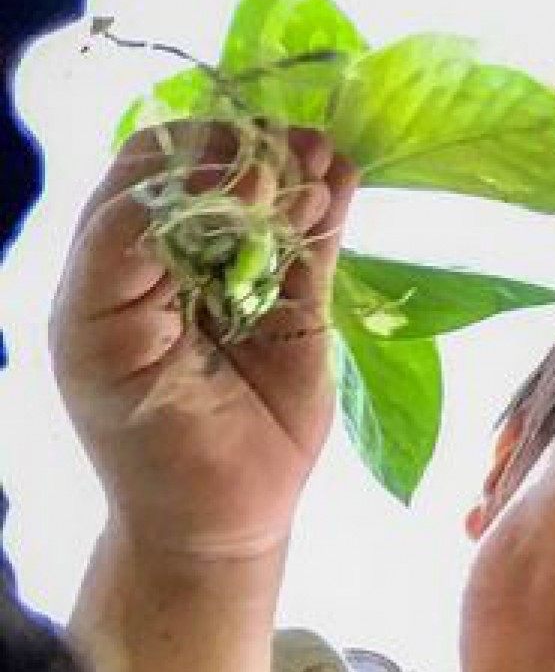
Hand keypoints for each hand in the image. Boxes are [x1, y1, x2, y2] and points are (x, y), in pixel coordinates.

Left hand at [50, 119, 359, 563]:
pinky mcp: (301, 300)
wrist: (213, 519)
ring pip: (270, 195)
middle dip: (242, 152)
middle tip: (272, 158)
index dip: (182, 160)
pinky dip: (330, 201)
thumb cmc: (141, 439)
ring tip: (315, 155)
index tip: (222, 175)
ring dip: (292, 164)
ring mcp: (245, 273)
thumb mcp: (98, 340)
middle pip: (212, 170)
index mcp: (115, 261)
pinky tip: (340, 174)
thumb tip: (196, 181)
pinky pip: (316, 238)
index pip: (144, 176)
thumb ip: (123, 249)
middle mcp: (180, 255)